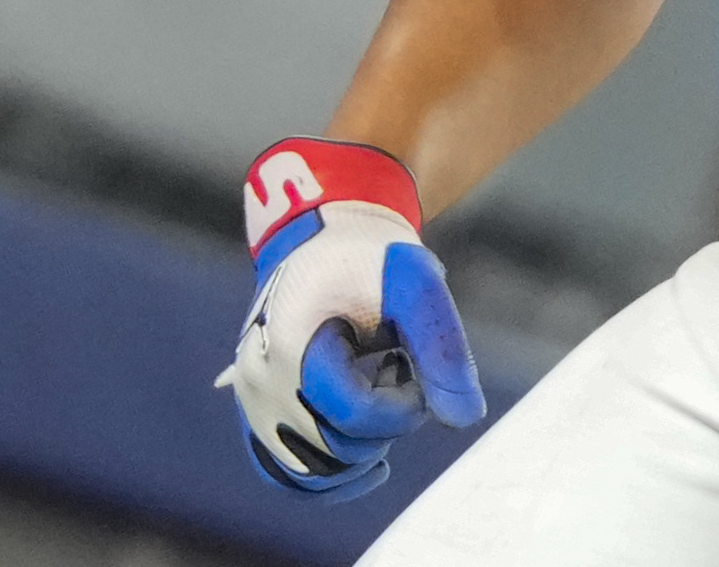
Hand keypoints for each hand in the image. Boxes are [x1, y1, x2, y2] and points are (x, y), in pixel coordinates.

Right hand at [221, 139, 482, 500]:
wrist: (328, 239)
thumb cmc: (375, 260)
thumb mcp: (418, 288)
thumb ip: (444, 351)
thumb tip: (467, 419)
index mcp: (291, 348)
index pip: (355, 415)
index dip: (405, 404)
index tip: (414, 363)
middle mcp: (260, 383)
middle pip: (336, 448)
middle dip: (387, 421)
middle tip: (400, 367)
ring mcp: (252, 401)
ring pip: (309, 474)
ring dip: (362, 450)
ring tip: (383, 395)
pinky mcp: (257, 412)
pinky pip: (283, 471)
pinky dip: (328, 478)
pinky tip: (375, 469)